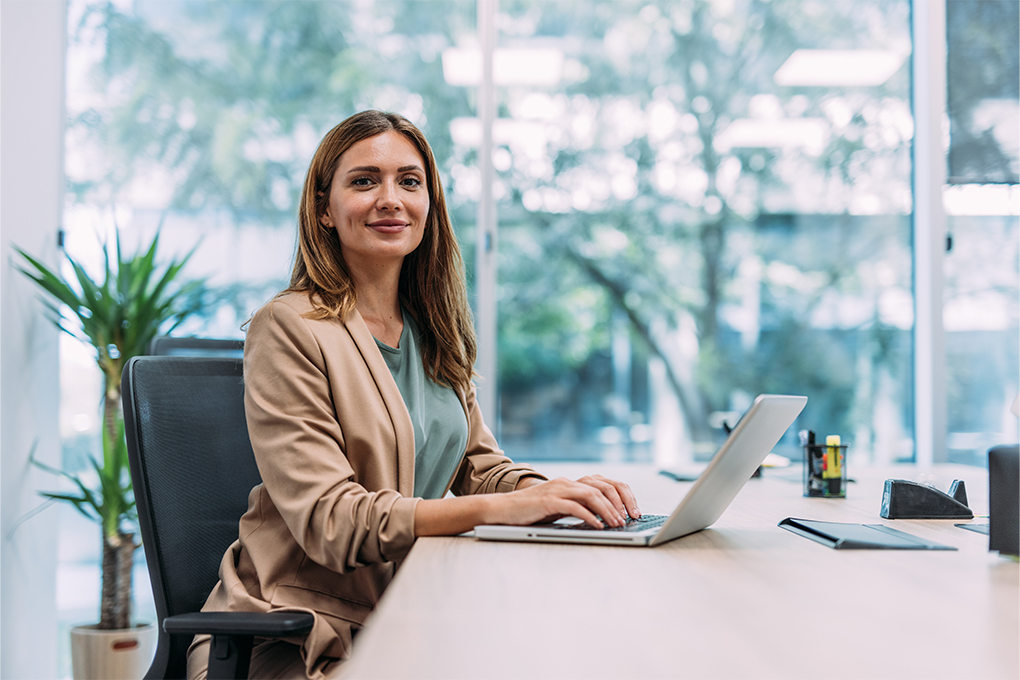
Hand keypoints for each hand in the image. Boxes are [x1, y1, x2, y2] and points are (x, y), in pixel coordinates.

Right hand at [496, 475, 640, 528]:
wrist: (503, 509)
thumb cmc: (531, 512)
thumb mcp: (559, 509)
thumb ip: (578, 509)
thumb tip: (603, 520)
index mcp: (572, 483)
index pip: (606, 483)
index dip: (623, 495)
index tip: (634, 511)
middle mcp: (567, 482)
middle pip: (603, 486)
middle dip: (620, 502)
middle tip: (630, 519)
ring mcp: (557, 489)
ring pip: (591, 494)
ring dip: (608, 510)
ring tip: (617, 524)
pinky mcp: (548, 501)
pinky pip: (574, 506)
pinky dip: (589, 516)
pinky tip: (598, 526)